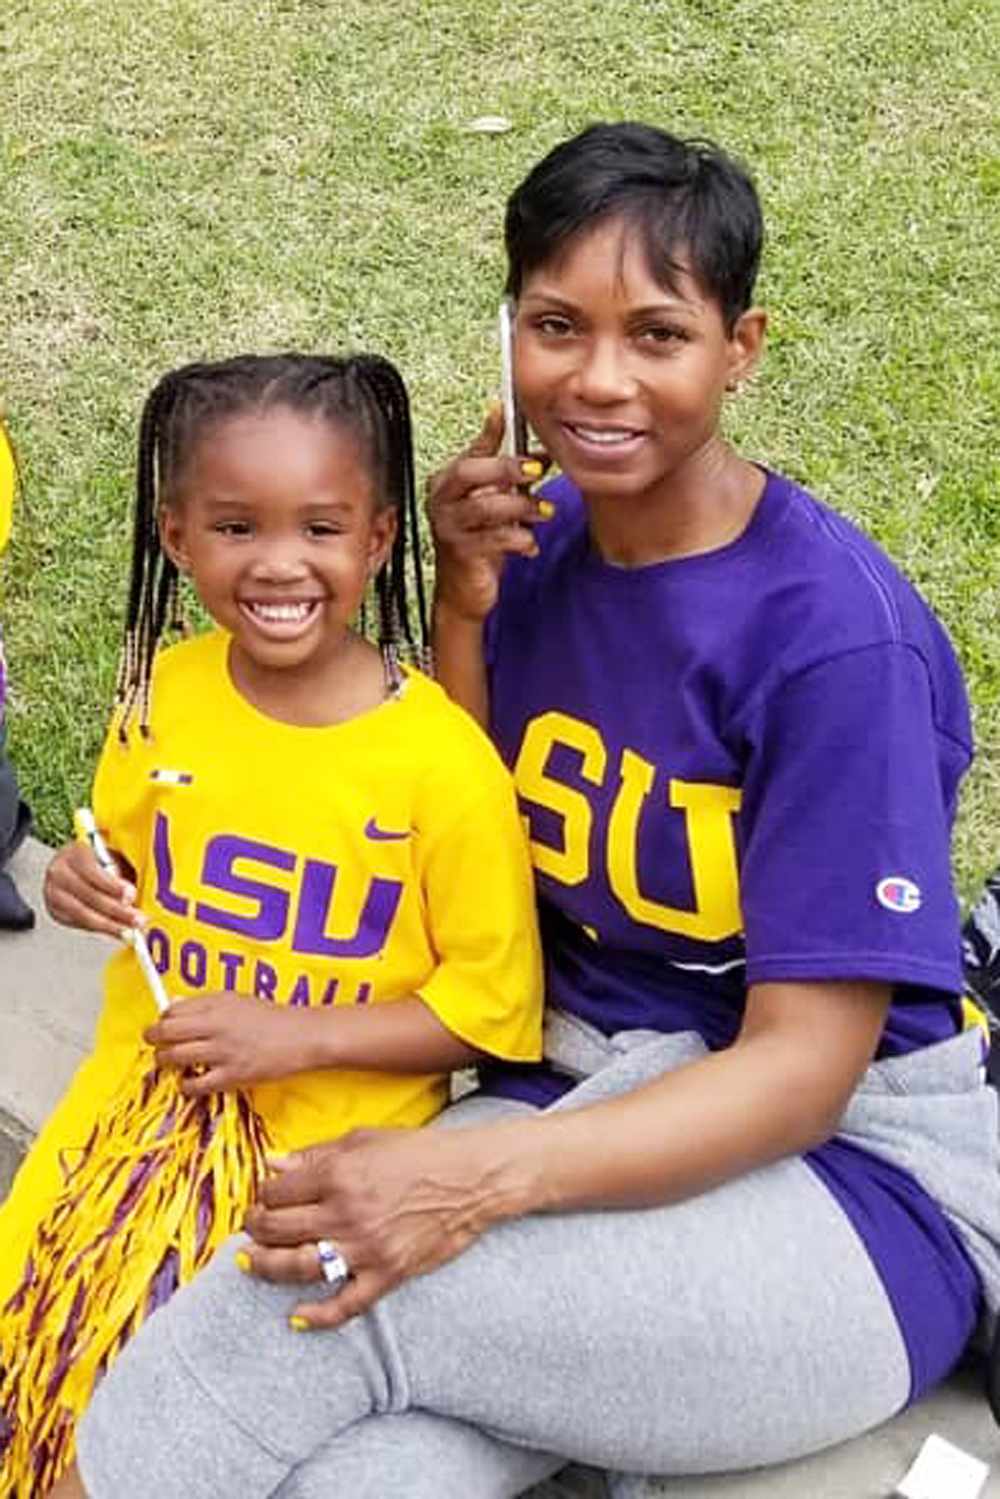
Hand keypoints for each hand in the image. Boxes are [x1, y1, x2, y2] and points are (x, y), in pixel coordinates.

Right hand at [43, 839, 143, 938]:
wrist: (76, 865)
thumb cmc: (99, 860)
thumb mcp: (111, 856)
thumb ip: (121, 872)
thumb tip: (135, 896)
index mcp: (74, 853)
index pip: (93, 871)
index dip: (113, 886)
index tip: (131, 896)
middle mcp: (59, 873)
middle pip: (89, 896)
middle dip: (117, 910)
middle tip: (137, 919)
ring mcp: (53, 894)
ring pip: (83, 915)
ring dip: (110, 925)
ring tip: (129, 930)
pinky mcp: (56, 911)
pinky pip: (80, 924)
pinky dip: (101, 930)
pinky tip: (117, 931)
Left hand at [145, 993, 321, 1093]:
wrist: (302, 1036)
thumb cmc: (272, 1017)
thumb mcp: (237, 999)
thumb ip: (205, 1003)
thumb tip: (175, 1006)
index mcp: (217, 1004)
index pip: (172, 1010)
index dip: (162, 1018)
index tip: (163, 1024)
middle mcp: (216, 1026)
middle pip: (166, 1032)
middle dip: (153, 1038)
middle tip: (153, 1042)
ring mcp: (222, 1052)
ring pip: (174, 1057)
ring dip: (164, 1060)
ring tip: (167, 1061)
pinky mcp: (231, 1076)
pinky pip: (195, 1084)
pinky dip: (186, 1085)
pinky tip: (189, 1081)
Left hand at [239, 1125, 517, 1328]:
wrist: (471, 1177)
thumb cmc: (419, 1151)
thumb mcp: (364, 1139)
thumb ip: (315, 1154)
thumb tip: (272, 1163)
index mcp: (339, 1174)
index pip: (277, 1191)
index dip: (263, 1194)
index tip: (264, 1196)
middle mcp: (347, 1213)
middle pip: (279, 1229)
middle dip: (256, 1229)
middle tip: (251, 1228)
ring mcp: (367, 1248)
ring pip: (299, 1267)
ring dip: (267, 1267)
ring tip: (251, 1264)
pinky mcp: (388, 1274)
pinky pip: (346, 1304)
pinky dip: (318, 1316)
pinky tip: (296, 1317)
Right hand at [427, 403, 550, 621]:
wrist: (464, 591)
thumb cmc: (479, 543)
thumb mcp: (493, 503)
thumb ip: (509, 478)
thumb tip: (542, 453)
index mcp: (447, 482)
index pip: (471, 450)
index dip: (490, 431)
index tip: (505, 411)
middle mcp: (441, 500)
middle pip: (470, 472)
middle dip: (506, 467)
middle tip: (537, 469)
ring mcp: (447, 526)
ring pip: (485, 506)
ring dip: (521, 507)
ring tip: (543, 512)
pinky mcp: (460, 552)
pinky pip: (494, 538)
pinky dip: (520, 539)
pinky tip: (530, 544)